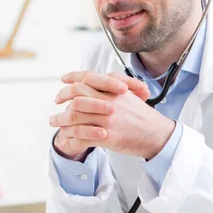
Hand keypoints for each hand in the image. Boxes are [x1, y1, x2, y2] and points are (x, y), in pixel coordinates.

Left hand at [50, 71, 174, 159]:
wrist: (158, 135)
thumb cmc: (144, 117)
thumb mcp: (131, 94)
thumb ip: (114, 86)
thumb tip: (98, 80)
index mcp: (114, 90)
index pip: (89, 77)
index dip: (73, 76)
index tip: (64, 79)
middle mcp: (109, 102)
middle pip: (77, 93)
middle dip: (63, 95)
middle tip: (57, 100)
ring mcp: (106, 119)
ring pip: (75, 115)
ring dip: (61, 118)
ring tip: (54, 121)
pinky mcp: (106, 136)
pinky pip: (81, 135)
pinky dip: (70, 135)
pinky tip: (65, 136)